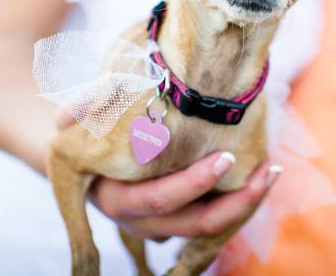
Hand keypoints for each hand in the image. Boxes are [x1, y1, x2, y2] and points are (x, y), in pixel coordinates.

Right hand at [55, 106, 280, 240]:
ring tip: (273, 171)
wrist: (86, 147)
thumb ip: (84, 109)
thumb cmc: (93, 124)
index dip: (195, 184)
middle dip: (234, 201)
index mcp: (117, 199)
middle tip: (265, 169)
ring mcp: (164, 224)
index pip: (160, 199)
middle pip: (195, 223)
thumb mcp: (88, 116)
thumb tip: (62, 117)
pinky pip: (217, 219)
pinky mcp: (182, 216)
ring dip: (245, 203)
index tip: (226, 156)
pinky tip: (265, 174)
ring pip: (211, 227)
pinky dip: (240, 201)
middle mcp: (142, 221)